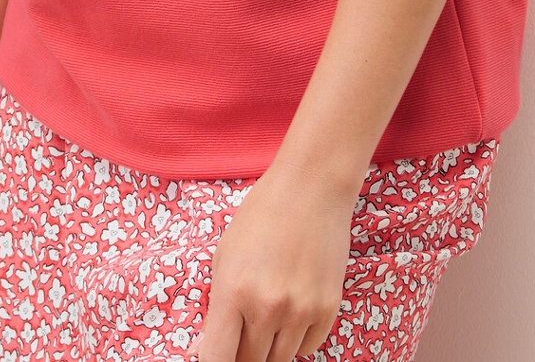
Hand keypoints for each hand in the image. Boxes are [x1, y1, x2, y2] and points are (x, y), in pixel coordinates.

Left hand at [196, 159, 356, 361]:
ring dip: (270, 348)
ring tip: (267, 316)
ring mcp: (301, 310)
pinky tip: (291, 312)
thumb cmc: (261, 216)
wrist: (312, 189)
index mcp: (233, 291)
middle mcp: (267, 307)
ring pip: (280, 360)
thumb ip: (216, 307)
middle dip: (242, 354)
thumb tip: (206, 350)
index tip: (216, 358)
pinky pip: (308, 348)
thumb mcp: (224, 256)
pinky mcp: (328, 309)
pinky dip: (296, 340)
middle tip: (242, 332)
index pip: (217, 359)